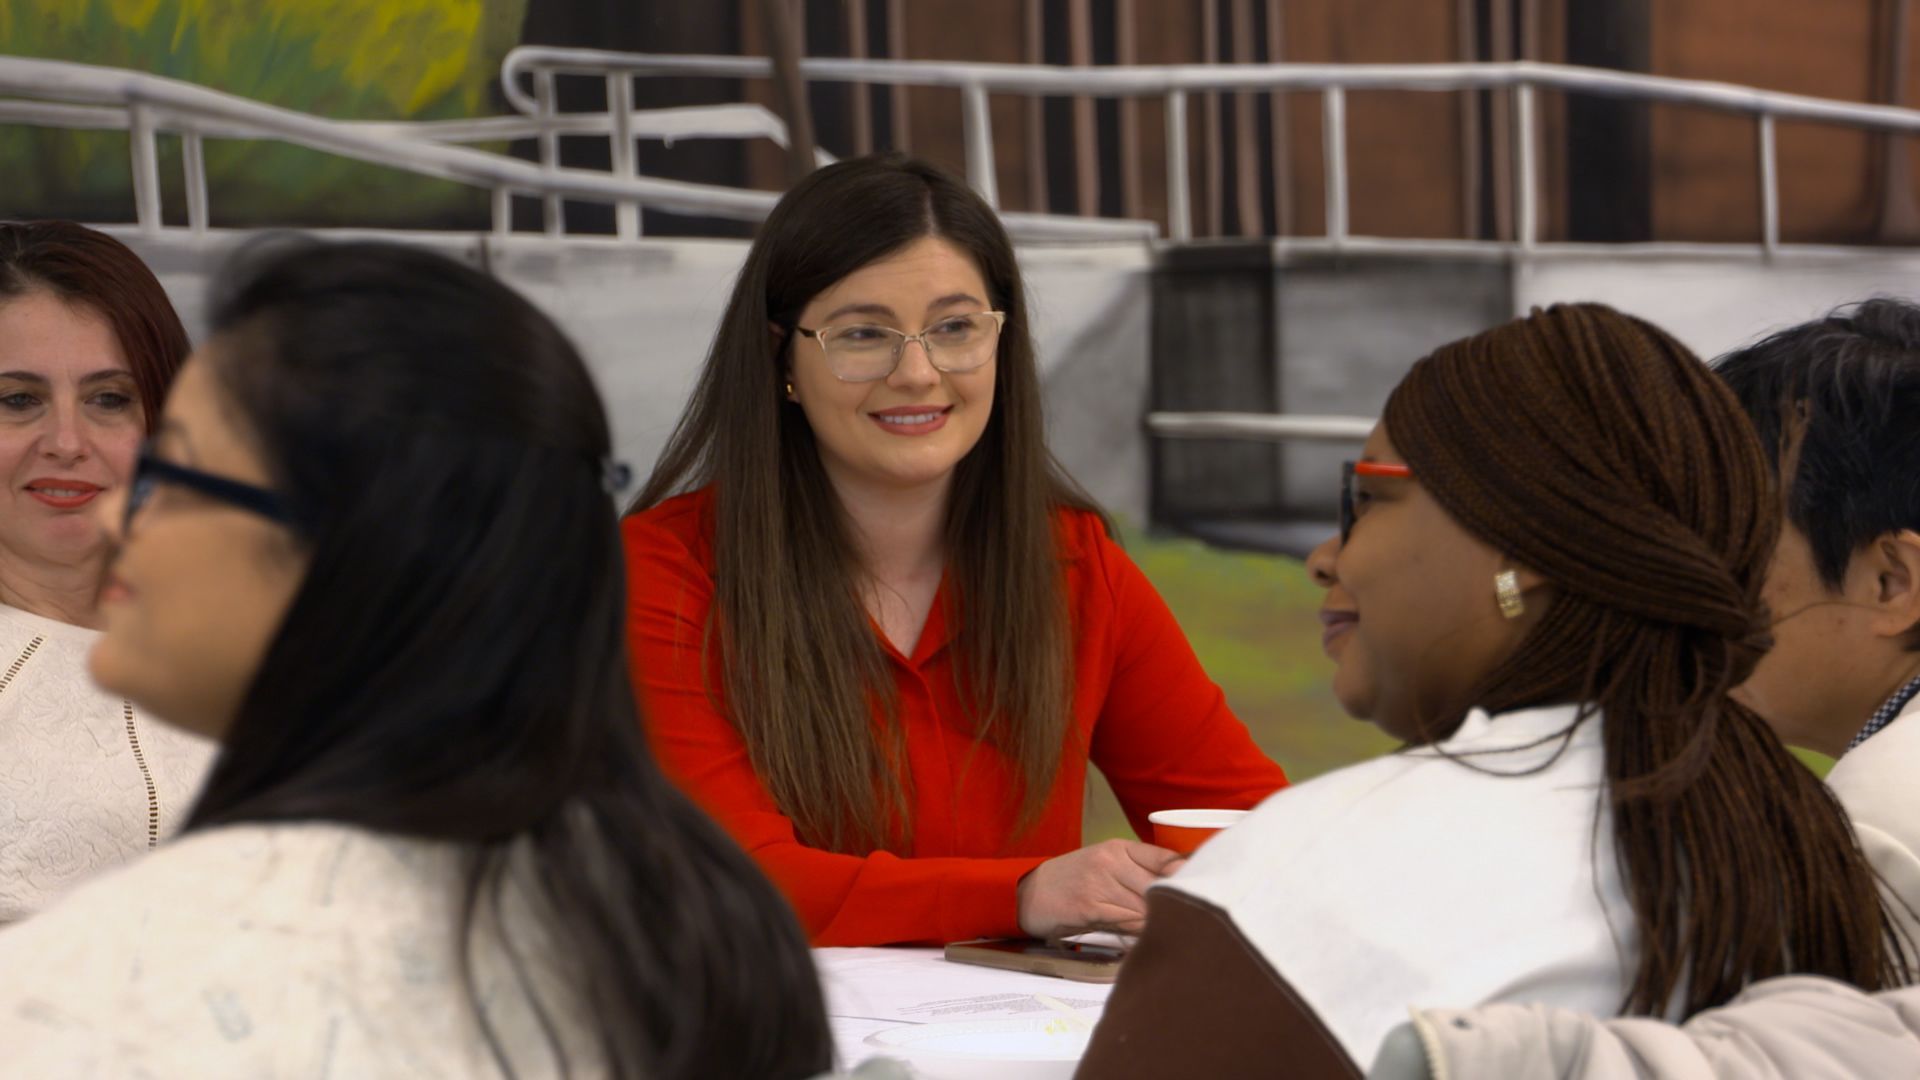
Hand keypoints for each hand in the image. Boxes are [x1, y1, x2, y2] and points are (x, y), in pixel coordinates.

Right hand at [1016, 839, 1186, 938]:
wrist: (1029, 893)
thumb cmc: (1073, 882)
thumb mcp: (1105, 866)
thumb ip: (1138, 873)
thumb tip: (1181, 890)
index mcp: (1119, 848)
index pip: (1166, 858)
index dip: (1190, 874)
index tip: (1209, 888)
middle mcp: (1111, 861)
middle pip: (1161, 884)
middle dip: (1178, 904)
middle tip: (1196, 921)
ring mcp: (1099, 883)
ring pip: (1146, 906)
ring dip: (1161, 922)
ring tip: (1176, 933)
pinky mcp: (1089, 906)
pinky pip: (1127, 922)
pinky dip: (1141, 933)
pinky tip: (1148, 939)